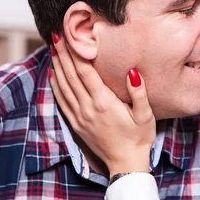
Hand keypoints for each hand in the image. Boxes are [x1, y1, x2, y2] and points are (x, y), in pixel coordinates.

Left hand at [49, 34, 155, 176]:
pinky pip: (62, 101)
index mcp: (104, 102)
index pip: (84, 71)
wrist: (126, 164)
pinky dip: (55, 86)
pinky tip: (53, 75)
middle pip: (70, 75)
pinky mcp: (76, 124)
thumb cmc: (139, 138)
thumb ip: (139, 93)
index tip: (68, 35)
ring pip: (63, 86)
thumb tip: (133, 71)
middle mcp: (88, 108)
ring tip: (53, 49)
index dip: (75, 52)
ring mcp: (80, 116)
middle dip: (62, 53)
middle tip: (55, 34)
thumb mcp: (146, 115)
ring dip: (57, 66)